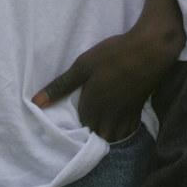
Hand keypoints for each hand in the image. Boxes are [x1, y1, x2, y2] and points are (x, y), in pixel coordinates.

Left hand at [32, 23, 179, 142]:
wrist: (150, 49)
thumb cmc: (113, 54)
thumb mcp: (83, 65)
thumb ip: (61, 85)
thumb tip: (36, 103)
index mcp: (93, 106)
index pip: (81, 126)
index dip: (77, 122)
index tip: (74, 115)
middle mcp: (109, 115)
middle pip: (98, 134)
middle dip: (92, 131)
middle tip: (87, 119)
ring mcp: (126, 114)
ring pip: (114, 136)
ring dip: (107, 134)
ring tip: (102, 122)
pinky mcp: (139, 109)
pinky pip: (129, 130)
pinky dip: (123, 130)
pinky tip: (120, 118)